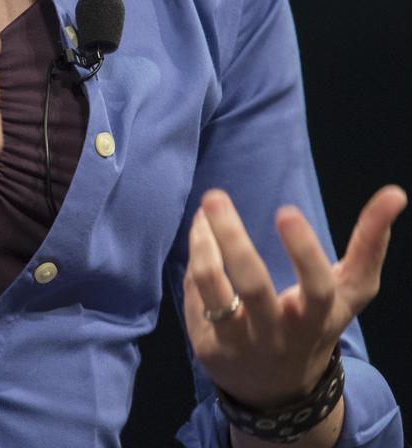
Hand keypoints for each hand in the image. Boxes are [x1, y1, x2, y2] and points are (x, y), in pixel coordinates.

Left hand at [183, 185, 406, 409]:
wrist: (282, 393)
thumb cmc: (315, 321)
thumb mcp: (349, 291)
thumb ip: (370, 243)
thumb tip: (395, 193)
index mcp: (319, 317)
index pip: (318, 287)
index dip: (304, 251)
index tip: (286, 211)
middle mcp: (281, 334)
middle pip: (254, 288)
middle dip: (233, 240)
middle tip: (216, 197)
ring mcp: (245, 344)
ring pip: (217, 294)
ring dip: (203, 247)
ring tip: (204, 211)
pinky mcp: (214, 349)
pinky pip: (198, 301)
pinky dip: (196, 263)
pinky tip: (199, 237)